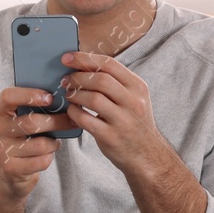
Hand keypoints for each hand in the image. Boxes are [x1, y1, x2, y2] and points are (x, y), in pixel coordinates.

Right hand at [0, 86, 68, 200]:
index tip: (50, 97)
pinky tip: (46, 155)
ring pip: (40, 144)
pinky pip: (41, 161)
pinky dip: (49, 157)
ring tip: (54, 142)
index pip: (8, 97)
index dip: (31, 95)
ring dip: (53, 143)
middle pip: (31, 122)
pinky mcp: (10, 168)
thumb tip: (64, 101)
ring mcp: (0, 151)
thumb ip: (33, 109)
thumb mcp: (20, 121)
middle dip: (56, 122)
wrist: (7, 173)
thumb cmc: (20, 139)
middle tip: (71, 121)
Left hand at [58, 51, 172, 171]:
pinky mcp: (110, 136)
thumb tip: (84, 65)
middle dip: (77, 78)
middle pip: (100, 80)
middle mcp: (133, 102)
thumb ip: (115, 83)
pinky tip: (72, 111)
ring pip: (92, 98)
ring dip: (74, 95)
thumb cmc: (135, 123)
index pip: (109, 64)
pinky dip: (74, 112)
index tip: (67, 58)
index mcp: (138, 87)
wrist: (147, 155)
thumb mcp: (134, 99)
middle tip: (66, 81)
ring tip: (69, 95)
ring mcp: (123, 120)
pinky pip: (85, 119)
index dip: (84, 58)